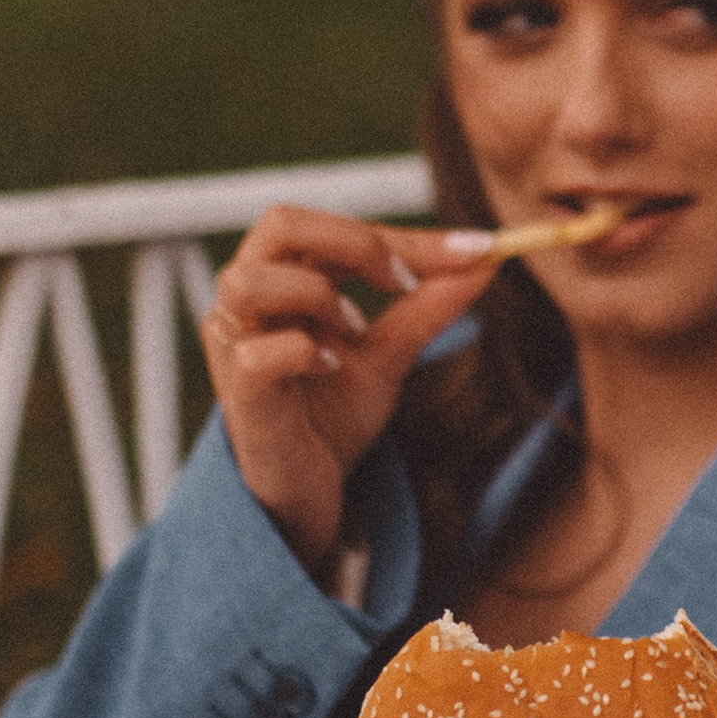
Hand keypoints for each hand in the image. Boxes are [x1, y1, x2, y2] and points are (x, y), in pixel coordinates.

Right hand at [204, 205, 493, 572]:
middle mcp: (247, 304)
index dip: (401, 235)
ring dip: (317, 293)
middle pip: (278, 223)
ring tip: (355, 328)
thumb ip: (426, 307)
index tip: (471, 249)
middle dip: (353, 240)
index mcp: (282, 280)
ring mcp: (233, 347)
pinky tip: (333, 367)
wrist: (311, 494)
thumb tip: (483, 259)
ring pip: (249, 280)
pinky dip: (303, 351)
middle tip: (404, 281)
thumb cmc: (332, 417)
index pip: (332, 229)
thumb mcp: (390, 355)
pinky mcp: (238, 394)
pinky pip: (256, 355)